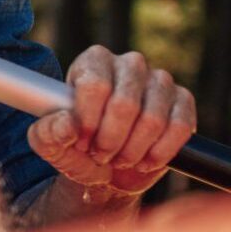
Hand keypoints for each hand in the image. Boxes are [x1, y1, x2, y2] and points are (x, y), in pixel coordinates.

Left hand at [28, 46, 198, 202]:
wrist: (108, 170)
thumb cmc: (77, 149)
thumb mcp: (51, 145)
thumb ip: (47, 134)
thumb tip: (67, 125)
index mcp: (94, 61)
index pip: (95, 85)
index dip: (88, 121)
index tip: (80, 142)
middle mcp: (129, 64)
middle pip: (125, 103)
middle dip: (110, 140)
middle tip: (100, 154)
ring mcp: (160, 81)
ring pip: (153, 119)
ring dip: (133, 150)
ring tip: (119, 159)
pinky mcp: (183, 102)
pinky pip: (181, 127)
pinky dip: (160, 152)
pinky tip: (144, 161)